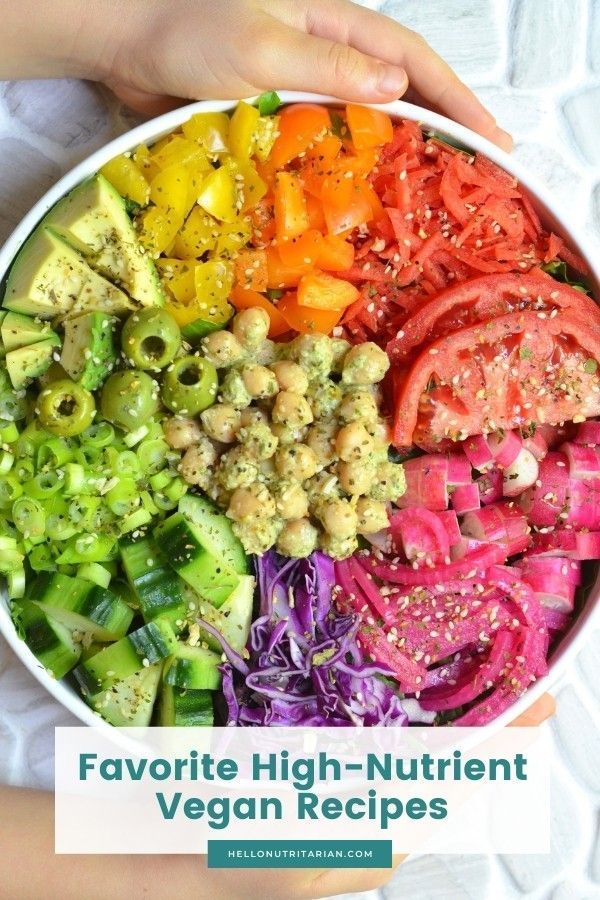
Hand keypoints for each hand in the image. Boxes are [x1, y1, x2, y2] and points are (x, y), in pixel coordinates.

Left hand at [1, 0, 511, 150]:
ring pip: (364, 125)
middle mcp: (323, 54)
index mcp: (331, 24)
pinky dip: (347, 171)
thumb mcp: (260, 47)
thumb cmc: (183, 31)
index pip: (413, 62)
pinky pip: (323, 145)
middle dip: (441, 130)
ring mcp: (300, 85)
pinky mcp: (275, 114)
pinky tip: (359, 198)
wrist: (122, 44)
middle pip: (399, 94)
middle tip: (474, 178)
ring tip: (430, 197)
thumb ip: (326, 67)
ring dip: (398, 156)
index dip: (459, 99)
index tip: (495, 139)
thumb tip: (396, 92)